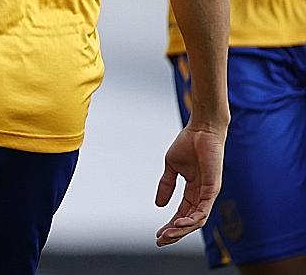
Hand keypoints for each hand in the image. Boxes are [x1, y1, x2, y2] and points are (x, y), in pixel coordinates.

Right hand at [154, 122, 224, 245]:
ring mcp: (209, 193)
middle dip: (174, 233)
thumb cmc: (189, 143)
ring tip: (167, 235)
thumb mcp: (172, 167)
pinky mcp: (213, 188)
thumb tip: (158, 204)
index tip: (157, 234)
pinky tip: (179, 223)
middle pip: (189, 221)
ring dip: (182, 229)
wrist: (201, 129)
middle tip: (160, 241)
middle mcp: (202, 195)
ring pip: (197, 220)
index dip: (170, 224)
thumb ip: (166, 184)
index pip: (182, 213)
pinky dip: (192, 219)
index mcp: (193, 190)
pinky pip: (203, 210)